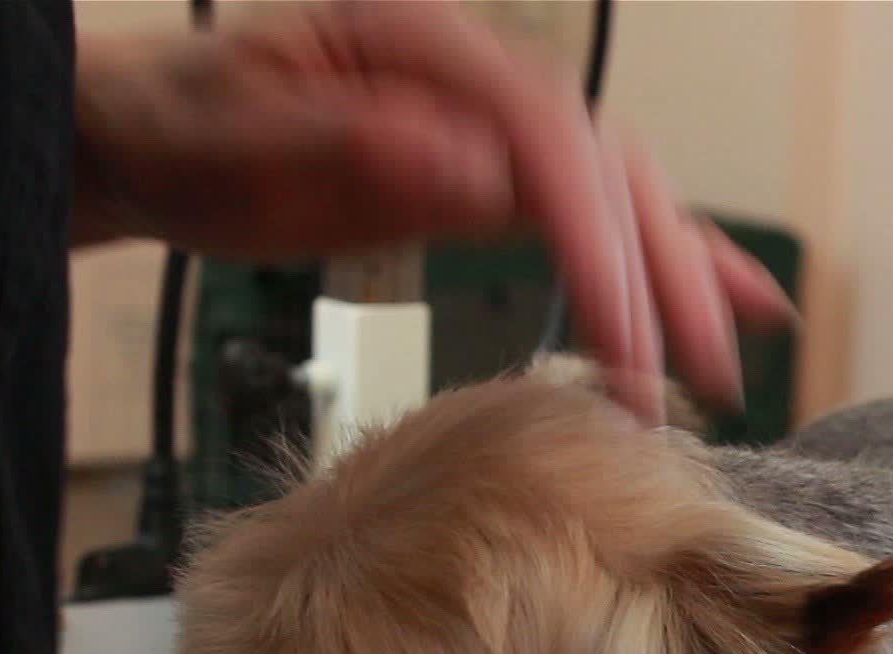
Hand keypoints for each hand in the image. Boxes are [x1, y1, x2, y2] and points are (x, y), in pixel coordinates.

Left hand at [72, 0, 794, 420]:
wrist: (160, 138)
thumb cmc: (185, 128)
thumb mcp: (235, 132)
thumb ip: (345, 142)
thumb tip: (468, 170)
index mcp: (421, 44)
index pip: (544, 136)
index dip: (592, 234)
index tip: (619, 327)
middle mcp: (482, 78)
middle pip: (608, 165)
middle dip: (661, 269)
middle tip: (693, 369)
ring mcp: (498, 127)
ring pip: (623, 193)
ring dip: (684, 275)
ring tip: (728, 357)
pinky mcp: (500, 179)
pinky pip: (600, 215)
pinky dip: (667, 258)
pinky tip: (733, 297)